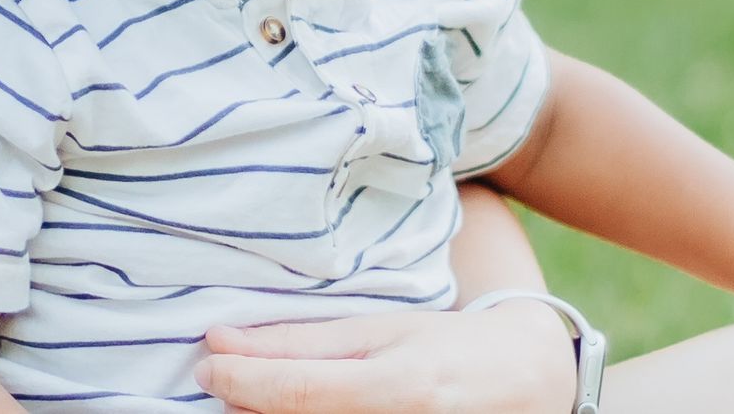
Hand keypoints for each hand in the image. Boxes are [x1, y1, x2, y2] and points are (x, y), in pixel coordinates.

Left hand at [196, 301, 575, 413]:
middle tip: (227, 385)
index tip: (204, 369)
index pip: (297, 393)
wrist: (528, 382)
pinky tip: (294, 410)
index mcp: (395, 386)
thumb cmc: (444, 344)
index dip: (240, 384)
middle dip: (253, 409)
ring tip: (260, 398)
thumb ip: (299, 341)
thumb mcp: (376, 328)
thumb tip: (219, 341)